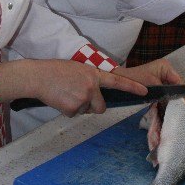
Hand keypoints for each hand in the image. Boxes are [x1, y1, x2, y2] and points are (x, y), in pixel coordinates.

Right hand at [0, 58, 147, 116]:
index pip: (117, 82)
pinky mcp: (74, 109)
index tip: (145, 92)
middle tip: (76, 95)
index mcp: (93, 74)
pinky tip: (60, 99)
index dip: (132, 87)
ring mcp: (84, 98)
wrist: (38, 76)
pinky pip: (75, 114)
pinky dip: (68, 110)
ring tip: (65, 93)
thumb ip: (90, 79)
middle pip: (101, 107)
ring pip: (87, 111)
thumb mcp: (77, 69)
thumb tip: (95, 94)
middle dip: (93, 106)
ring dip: (78, 106)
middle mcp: (92, 86)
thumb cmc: (55, 71)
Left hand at [112, 58, 184, 116]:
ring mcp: (162, 78)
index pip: (180, 84)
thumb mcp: (150, 85)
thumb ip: (164, 92)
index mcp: (166, 67)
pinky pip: (168, 95)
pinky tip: (179, 111)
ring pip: (175, 93)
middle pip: (180, 88)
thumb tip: (175, 101)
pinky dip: (173, 103)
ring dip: (181, 104)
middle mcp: (166, 71)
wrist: (119, 80)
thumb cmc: (133, 80)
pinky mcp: (158, 86)